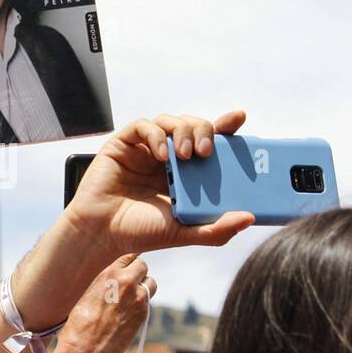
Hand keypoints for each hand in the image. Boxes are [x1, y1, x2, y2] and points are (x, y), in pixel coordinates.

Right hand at [34, 254, 154, 352]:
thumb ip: (105, 283)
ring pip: (151, 283)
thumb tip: (114, 280)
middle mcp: (126, 282)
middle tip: (131, 281)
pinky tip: (129, 312)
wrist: (85, 350)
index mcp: (108, 274)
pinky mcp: (144, 314)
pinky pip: (148, 301)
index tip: (126, 268)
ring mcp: (138, 298)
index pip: (128, 256)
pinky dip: (142, 303)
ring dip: (145, 286)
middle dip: (138, 272)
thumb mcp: (88, 294)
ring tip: (132, 297)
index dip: (127, 263)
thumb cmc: (79, 324)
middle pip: (142, 265)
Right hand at [64, 111, 254, 260]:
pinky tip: (161, 155)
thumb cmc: (140, 233)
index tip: (239, 118)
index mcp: (184, 173)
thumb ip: (216, 229)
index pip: (209, 143)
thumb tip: (249, 218)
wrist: (102, 234)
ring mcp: (144, 149)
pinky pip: (142, 125)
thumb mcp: (185, 233)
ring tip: (185, 155)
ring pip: (169, 121)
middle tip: (208, 152)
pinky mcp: (123, 145)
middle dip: (205, 130)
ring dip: (182, 131)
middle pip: (192, 126)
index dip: (225, 128)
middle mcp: (166, 157)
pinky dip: (154, 135)